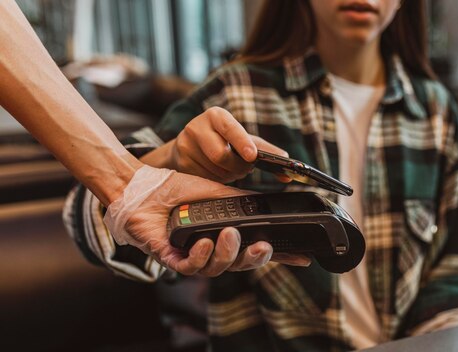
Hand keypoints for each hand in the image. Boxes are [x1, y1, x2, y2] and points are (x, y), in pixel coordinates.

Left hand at [105, 166, 309, 276]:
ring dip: (227, 253)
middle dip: (254, 259)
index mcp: (226, 235)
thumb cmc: (179, 190)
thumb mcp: (220, 193)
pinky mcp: (171, 258)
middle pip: (240, 265)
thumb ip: (244, 203)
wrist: (145, 187)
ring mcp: (192, 256)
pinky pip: (190, 267)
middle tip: (262, 247)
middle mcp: (212, 249)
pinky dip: (200, 256)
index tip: (302, 258)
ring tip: (229, 235)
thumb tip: (270, 205)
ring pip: (217, 269)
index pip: (256, 249)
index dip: (280, 257)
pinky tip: (203, 242)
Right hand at [145, 106, 289, 183]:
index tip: (252, 156)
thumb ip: (265, 149)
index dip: (242, 142)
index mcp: (216, 116)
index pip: (230, 128)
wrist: (188, 146)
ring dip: (228, 175)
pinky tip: (216, 172)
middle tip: (245, 168)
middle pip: (222, 156)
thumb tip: (287, 159)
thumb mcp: (242, 138)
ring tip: (228, 168)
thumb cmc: (222, 140)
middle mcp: (197, 127)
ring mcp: (185, 145)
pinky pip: (205, 179)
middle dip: (238, 167)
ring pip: (215, 171)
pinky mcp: (180, 163)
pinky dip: (216, 180)